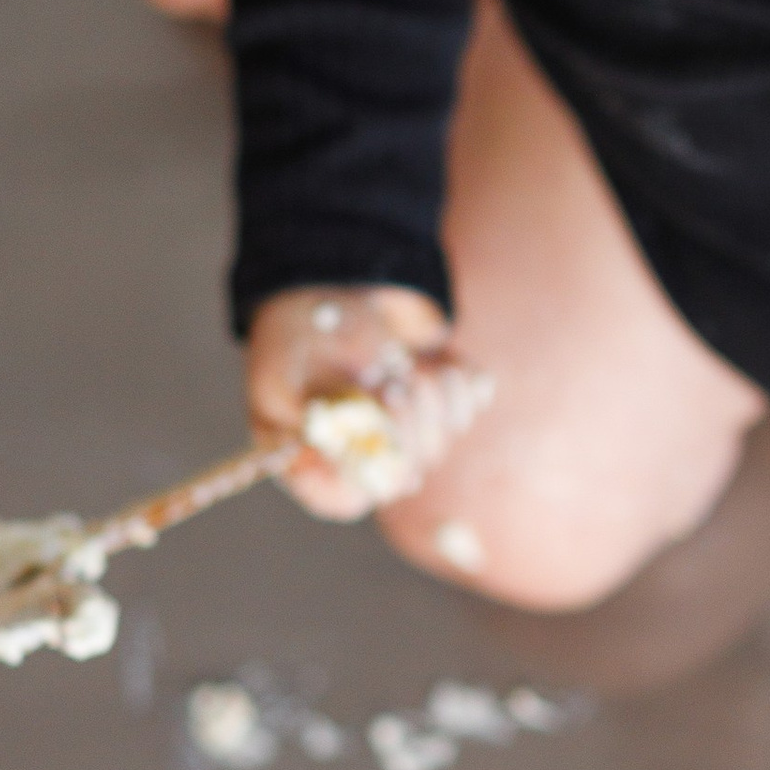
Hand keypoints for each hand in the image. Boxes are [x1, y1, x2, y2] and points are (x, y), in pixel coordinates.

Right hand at [244, 285, 489, 519]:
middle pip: (409, 469)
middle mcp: (359, 454)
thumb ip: (334, 424)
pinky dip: (461, 378)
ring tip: (405, 359)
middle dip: (411, 418)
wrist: (333, 273)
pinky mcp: (438, 401)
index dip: (377, 464)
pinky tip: (436, 357)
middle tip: (397, 376)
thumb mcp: (298, 374)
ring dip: (434, 391)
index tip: (384, 417)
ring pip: (444, 437)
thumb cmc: (301, 328)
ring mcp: (403, 430)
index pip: (353, 496)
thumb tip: (386, 466)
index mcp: (311, 459)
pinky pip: (471, 406)